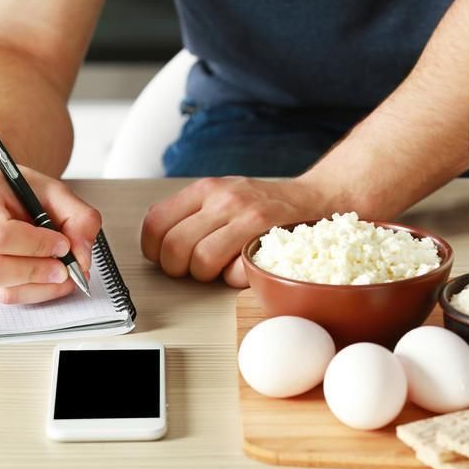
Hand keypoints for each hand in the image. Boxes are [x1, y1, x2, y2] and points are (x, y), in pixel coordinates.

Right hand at [0, 167, 101, 303]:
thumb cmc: (13, 191)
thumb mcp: (53, 190)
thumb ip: (78, 218)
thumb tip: (81, 257)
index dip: (36, 246)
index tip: (63, 245)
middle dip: (35, 273)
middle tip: (64, 269)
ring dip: (36, 288)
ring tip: (61, 276)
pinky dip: (30, 293)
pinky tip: (47, 282)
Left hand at [141, 176, 329, 286]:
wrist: (314, 199)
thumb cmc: (262, 204)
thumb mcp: (221, 194)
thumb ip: (189, 212)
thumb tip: (156, 240)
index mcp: (205, 189)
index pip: (155, 223)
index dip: (154, 250)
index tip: (165, 257)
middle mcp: (224, 199)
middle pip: (174, 248)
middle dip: (178, 269)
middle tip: (192, 268)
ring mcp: (249, 218)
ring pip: (201, 262)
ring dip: (206, 275)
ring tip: (218, 268)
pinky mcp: (269, 240)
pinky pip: (235, 273)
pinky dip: (235, 279)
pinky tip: (242, 268)